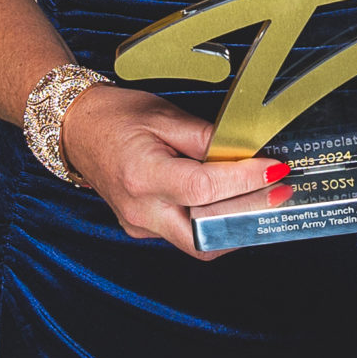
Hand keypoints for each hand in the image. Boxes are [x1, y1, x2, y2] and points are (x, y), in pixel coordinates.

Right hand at [58, 84, 289, 260]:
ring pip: (198, 242)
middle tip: (280, 194)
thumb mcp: (163, 115)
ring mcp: (140, 225)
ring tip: (264, 199)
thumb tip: (247, 150)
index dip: (245, 181)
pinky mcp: (143, 228)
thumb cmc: (116, 116)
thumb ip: (207, 137)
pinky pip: (186, 234)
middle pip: (204, 236)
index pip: (205, 189)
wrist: (75, 129)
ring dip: (235, 224)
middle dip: (248, 217)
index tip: (274, 169)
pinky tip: (234, 202)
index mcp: (143, 175)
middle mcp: (140, 209)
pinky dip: (214, 221)